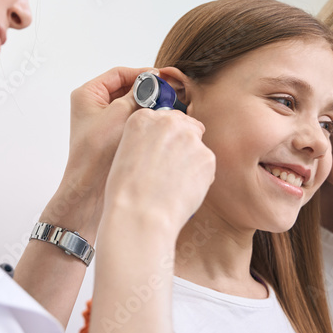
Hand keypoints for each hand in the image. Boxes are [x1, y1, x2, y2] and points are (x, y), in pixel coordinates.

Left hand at [51, 67, 152, 228]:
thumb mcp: (120, 115)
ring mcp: (103, 123)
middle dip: (148, 91)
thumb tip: (155, 82)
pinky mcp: (113, 138)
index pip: (119, 74)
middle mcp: (94, 107)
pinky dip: (146, 122)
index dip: (141, 74)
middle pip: (126, 89)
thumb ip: (139, 94)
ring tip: (167, 108)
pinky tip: (160, 125)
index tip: (161, 78)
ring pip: (132, 107)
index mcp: (87, 95)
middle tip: (168, 92)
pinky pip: (133, 123)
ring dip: (148, 107)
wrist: (90, 190)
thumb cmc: (95, 154)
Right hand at [101, 108, 215, 240]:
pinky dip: (199, 178)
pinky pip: (206, 166)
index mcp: (143, 119)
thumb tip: (165, 145)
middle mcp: (168, 122)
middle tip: (172, 168)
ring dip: (191, 161)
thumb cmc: (126, 192)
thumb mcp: (125, 153)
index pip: (165, 117)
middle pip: (187, 126)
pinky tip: (183, 191)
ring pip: (197, 147)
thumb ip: (146, 140)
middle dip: (183, 144)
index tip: (162, 150)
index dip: (166, 136)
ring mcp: (190, 138)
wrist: (140, 214)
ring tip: (174, 184)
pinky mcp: (207, 157)